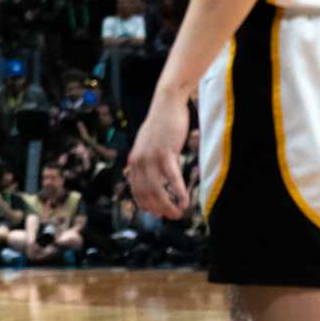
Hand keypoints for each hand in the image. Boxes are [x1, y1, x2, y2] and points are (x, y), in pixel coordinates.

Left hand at [126, 82, 193, 218]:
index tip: (159, 213)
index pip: (136, 192)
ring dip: (168, 206)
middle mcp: (138, 162)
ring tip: (179, 213)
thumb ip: (148, 163)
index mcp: (133, 161)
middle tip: (173, 217)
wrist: (166, 103)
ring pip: (157, 190)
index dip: (147, 206)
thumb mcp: (148, 146)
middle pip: (146, 195)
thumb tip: (152, 181)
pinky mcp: (165, 152)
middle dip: (160, 210)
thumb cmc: (161, 126)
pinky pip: (172, 178)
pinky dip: (178, 192)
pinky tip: (185, 201)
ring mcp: (151, 158)